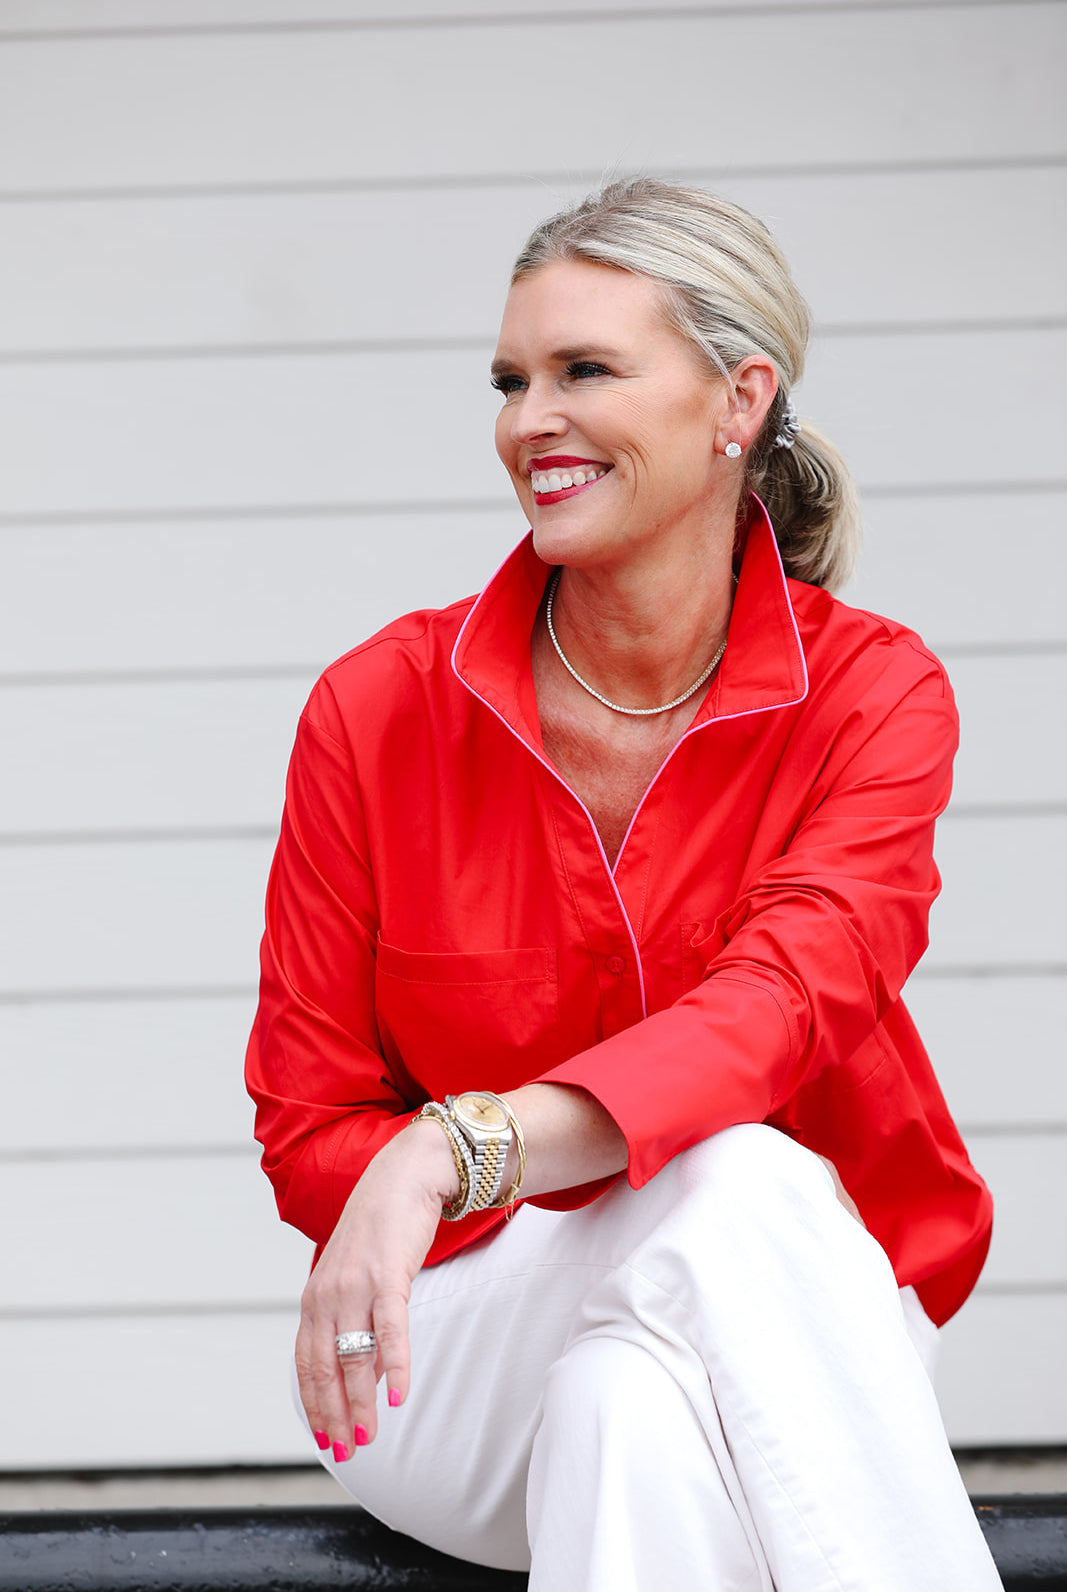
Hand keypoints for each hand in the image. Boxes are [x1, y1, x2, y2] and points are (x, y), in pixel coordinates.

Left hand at [294, 1119, 457, 1458]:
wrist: (405, 1177)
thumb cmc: (384, 1231)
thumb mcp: (361, 1281)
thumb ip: (357, 1326)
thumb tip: (366, 1378)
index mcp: (315, 1298)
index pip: (306, 1364)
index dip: (314, 1406)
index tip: (326, 1440)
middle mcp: (327, 1295)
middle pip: (324, 1368)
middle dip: (334, 1415)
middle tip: (346, 1452)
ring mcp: (355, 1286)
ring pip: (353, 1358)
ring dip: (361, 1403)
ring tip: (370, 1436)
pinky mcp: (387, 1276)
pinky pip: (389, 1332)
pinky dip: (394, 1367)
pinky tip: (401, 1396)